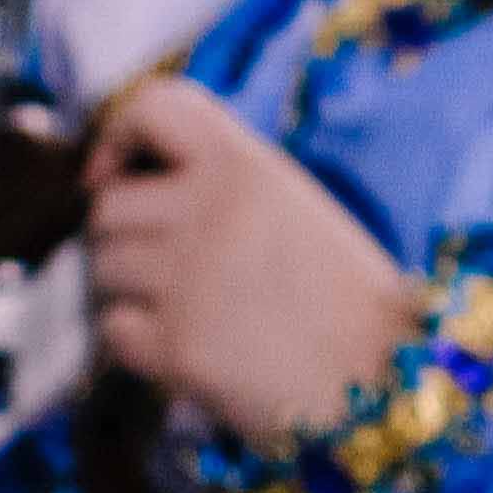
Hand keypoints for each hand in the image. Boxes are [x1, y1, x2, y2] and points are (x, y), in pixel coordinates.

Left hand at [85, 78, 420, 446]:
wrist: (391, 384)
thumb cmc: (349, 302)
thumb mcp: (299, 211)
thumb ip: (224, 187)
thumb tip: (131, 185)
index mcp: (249, 167)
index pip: (156, 108)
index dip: (118, 136)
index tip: (115, 175)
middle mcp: (211, 212)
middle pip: (108, 207)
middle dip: (126, 240)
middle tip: (174, 273)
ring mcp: (188, 280)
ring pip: (102, 269)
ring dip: (132, 292)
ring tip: (197, 313)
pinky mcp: (176, 346)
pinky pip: (113, 331)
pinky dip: (140, 344)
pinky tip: (194, 351)